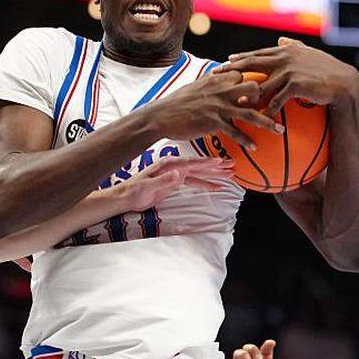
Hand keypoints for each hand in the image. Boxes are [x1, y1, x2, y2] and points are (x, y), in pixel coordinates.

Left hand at [113, 157, 233, 212]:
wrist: (126, 197)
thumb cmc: (134, 191)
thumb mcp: (147, 186)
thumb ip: (162, 180)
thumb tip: (178, 174)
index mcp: (167, 165)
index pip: (190, 163)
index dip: (205, 163)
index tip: (219, 161)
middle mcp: (173, 167)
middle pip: (198, 166)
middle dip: (216, 167)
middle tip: (232, 165)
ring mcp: (175, 174)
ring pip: (199, 173)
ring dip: (214, 175)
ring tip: (230, 174)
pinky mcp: (175, 182)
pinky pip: (194, 182)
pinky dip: (205, 184)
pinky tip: (216, 186)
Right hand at [149, 70, 282, 149]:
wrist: (159, 116)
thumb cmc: (178, 103)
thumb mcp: (196, 86)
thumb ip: (213, 82)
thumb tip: (224, 77)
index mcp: (218, 78)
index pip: (246, 73)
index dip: (261, 76)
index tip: (276, 81)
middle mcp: (220, 89)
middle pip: (254, 88)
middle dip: (270, 95)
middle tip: (283, 104)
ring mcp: (217, 105)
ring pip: (250, 112)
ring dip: (267, 122)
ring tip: (281, 130)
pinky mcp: (212, 121)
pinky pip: (235, 132)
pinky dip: (246, 140)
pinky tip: (255, 148)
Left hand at [214, 37, 358, 115]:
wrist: (344, 82)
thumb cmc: (326, 69)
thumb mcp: (309, 54)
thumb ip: (293, 46)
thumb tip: (280, 39)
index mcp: (286, 51)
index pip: (258, 54)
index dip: (241, 57)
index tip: (225, 61)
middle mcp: (285, 58)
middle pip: (252, 64)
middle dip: (233, 70)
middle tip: (217, 76)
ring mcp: (290, 71)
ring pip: (262, 85)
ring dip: (246, 94)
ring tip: (234, 102)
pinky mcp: (296, 85)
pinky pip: (277, 100)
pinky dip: (268, 110)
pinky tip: (260, 118)